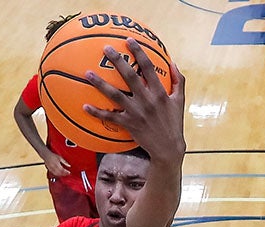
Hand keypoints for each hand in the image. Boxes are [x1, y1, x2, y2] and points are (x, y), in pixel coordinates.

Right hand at [42, 152, 70, 177]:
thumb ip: (65, 162)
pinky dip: (57, 175)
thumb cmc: (53, 156)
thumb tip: (69, 165)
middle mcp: (54, 168)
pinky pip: (54, 174)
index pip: (63, 170)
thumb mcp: (60, 158)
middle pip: (60, 173)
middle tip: (67, 174)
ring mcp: (52, 169)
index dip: (66, 172)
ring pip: (57, 174)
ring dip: (61, 175)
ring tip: (64, 174)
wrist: (46, 156)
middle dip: (64, 174)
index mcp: (57, 165)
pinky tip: (59, 174)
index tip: (69, 173)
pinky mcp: (50, 170)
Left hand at [84, 38, 185, 162]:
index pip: (148, 68)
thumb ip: (177, 81)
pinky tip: (85, 106)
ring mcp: (136, 113)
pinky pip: (110, 117)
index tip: (129, 41)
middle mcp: (147, 100)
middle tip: (106, 49)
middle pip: (130, 77)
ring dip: (101, 84)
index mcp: (159, 92)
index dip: (139, 53)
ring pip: (115, 95)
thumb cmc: (174, 123)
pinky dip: (97, 112)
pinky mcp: (129, 124)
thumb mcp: (180, 100)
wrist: (168, 148)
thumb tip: (173, 62)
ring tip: (88, 73)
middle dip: (117, 61)